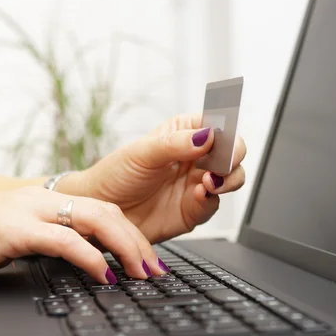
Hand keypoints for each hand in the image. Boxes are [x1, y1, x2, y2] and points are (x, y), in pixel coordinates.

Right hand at [0, 187, 164, 280]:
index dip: (130, 233)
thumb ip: (49, 242)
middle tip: (154, 267)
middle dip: (137, 240)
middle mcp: (44, 200)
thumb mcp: (18, 237)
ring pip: (95, 219)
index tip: (147, 257)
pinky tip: (104, 274)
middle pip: (108, 211)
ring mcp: (30, 210)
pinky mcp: (14, 228)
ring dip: (125, 246)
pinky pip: (64, 240)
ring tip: (141, 271)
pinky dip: (91, 257)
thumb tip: (82, 261)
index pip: (103, 210)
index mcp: (47, 201)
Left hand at [70, 114, 246, 243]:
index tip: (225, 138)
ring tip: (211, 182)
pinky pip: (214, 204)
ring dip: (229, 179)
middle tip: (223, 163)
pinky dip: (211, 200)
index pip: (217, 124)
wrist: (101, 211)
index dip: (227, 129)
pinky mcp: (194, 210)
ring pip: (232, 178)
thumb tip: (207, 136)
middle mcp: (196, 158)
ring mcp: (197, 184)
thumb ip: (175, 144)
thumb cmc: (116, 175)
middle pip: (232, 152)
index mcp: (184, 133)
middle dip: (233, 156)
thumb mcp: (141, 153)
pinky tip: (199, 195)